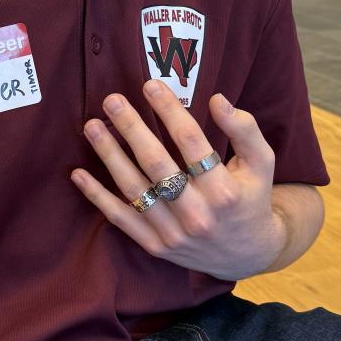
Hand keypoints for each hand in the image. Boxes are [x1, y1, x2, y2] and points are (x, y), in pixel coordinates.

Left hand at [71, 81, 284, 280]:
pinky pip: (121, 219)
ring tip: (92, 127)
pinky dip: (97, 197)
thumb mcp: (261, 163)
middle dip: (131, 128)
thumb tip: (217, 99)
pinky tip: (78, 174)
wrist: (246, 255)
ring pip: (134, 190)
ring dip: (109, 156)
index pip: (191, 143)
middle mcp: (198, 215)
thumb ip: (244, 130)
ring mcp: (173, 234)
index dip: (169, 111)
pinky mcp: (155, 247)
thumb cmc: (251, 198)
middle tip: (112, 100)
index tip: (150, 85)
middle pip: (157, 164)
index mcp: (224, 192)